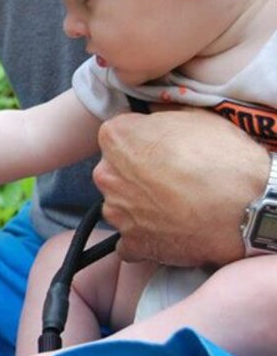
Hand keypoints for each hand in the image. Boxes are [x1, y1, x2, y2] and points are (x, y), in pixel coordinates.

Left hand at [93, 107, 269, 266]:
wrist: (249, 208)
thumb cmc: (224, 158)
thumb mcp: (196, 116)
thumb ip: (162, 115)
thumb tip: (152, 113)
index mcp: (116, 137)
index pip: (117, 136)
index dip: (141, 142)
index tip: (159, 149)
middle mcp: (107, 174)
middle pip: (114, 172)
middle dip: (135, 175)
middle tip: (169, 179)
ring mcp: (117, 211)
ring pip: (120, 206)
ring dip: (139, 207)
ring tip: (174, 208)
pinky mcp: (131, 242)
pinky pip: (129, 241)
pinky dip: (144, 238)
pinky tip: (168, 232)